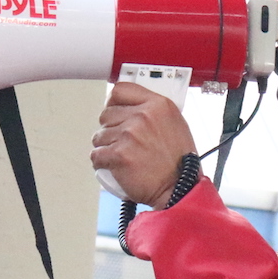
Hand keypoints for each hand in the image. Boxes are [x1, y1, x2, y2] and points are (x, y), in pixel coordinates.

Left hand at [92, 82, 194, 207]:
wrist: (179, 188)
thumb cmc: (181, 163)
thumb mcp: (175, 125)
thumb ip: (154, 112)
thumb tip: (132, 107)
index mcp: (158, 105)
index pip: (121, 90)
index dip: (113, 102)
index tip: (113, 110)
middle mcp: (143, 116)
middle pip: (106, 114)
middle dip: (110, 129)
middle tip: (121, 142)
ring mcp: (130, 134)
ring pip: (99, 136)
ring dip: (105, 147)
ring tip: (121, 157)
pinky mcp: (118, 154)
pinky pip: (96, 154)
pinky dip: (101, 162)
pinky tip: (114, 166)